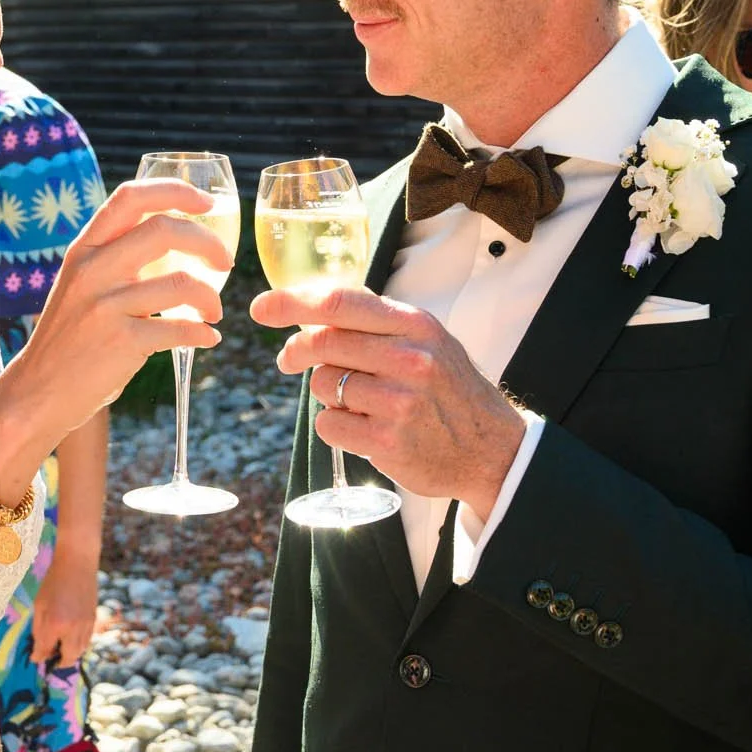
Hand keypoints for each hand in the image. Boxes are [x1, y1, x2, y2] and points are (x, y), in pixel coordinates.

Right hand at [0, 179, 228, 451]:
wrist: (36, 392)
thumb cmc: (68, 338)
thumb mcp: (79, 285)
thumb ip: (114, 259)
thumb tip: (172, 237)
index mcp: (84, 249)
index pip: (130, 198)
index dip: (174, 191)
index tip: (206, 203)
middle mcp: (93, 270)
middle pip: (164, 230)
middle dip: (208, 243)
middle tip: (224, 263)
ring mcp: (105, 306)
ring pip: (181, 283)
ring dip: (211, 298)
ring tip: (213, 312)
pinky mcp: (121, 343)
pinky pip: (180, 329)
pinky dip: (202, 333)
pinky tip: (206, 338)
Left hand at [31, 543, 99, 665]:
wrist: (77, 562)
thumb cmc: (53, 581)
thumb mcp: (39, 605)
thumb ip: (38, 630)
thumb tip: (39, 650)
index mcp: (54, 624)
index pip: (45, 651)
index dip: (38, 657)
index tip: (34, 657)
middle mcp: (72, 628)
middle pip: (67, 658)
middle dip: (57, 662)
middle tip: (49, 658)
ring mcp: (85, 625)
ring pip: (79, 651)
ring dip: (69, 654)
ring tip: (59, 649)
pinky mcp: (93, 620)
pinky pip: (87, 640)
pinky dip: (78, 645)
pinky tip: (69, 638)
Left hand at [251, 284, 526, 519]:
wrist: (490, 449)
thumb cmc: (448, 390)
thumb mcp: (426, 340)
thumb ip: (375, 322)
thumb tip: (309, 310)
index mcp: (415, 325)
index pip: (340, 302)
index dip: (292, 302)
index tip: (262, 307)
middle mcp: (409, 358)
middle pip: (323, 342)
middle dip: (296, 350)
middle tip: (287, 359)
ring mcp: (398, 402)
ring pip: (323, 384)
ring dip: (326, 391)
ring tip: (358, 400)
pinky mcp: (387, 442)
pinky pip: (329, 424)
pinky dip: (335, 425)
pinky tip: (364, 427)